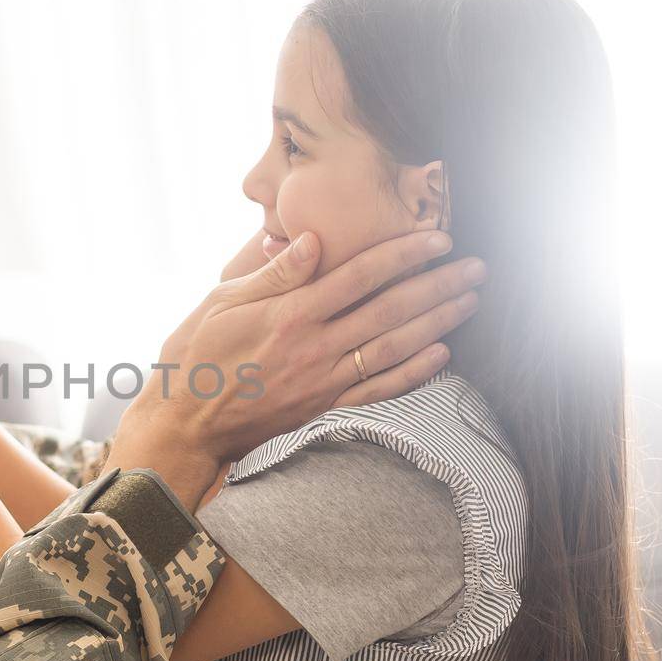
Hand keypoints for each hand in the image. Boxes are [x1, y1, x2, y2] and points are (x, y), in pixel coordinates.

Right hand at [109, 230, 481, 504]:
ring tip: (470, 301)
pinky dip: (414, 372)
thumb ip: (273, 273)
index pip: (360, 275)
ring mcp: (322, 381)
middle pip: (389, 309)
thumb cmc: (195, 355)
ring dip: (437, 322)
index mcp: (289, 312)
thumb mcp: (222, 301)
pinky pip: (379, 390)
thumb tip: (314, 239)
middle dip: (438, 285)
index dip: (404, 254)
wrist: (184, 423)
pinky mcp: (323, 409)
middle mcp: (313, 346)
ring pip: (393, 347)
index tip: (438, 237)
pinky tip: (442, 353)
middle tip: (476, 267)